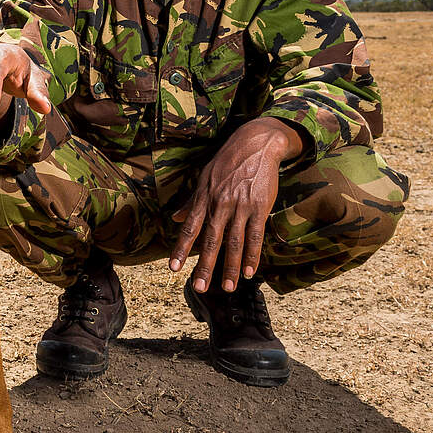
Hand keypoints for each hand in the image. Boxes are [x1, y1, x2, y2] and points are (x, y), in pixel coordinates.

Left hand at [169, 117, 305, 291]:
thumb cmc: (226, 163)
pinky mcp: (259, 207)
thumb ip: (191, 202)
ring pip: (234, 242)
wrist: (255, 144)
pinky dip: (253, 255)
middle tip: (200, 288)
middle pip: (210, 240)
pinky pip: (255, 235)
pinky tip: (251, 271)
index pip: (189, 228)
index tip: (173, 268)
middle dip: (204, 266)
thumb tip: (175, 218)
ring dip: (231, 267)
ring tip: (228, 287)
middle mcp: (219, 204)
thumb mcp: (203, 179)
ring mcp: (240, 206)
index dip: (180, 249)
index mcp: (203, 199)